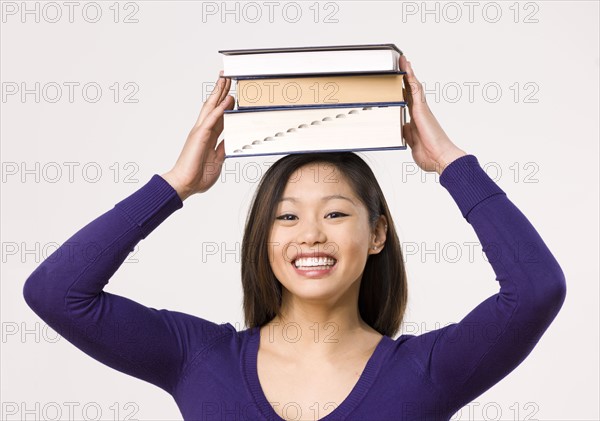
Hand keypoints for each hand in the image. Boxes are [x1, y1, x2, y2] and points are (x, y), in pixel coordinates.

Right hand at [161, 71, 233, 200]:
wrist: (185, 184)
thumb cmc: (198, 175)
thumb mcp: (218, 160)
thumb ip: (223, 148)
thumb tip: (231, 141)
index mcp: (208, 136)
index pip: (219, 115)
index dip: (226, 103)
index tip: (233, 93)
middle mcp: (203, 130)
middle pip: (213, 105)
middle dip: (221, 91)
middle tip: (227, 77)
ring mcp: (200, 131)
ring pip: (211, 107)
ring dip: (219, 93)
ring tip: (225, 80)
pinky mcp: (199, 136)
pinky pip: (211, 119)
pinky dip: (220, 109)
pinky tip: (227, 100)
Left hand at [400, 55, 466, 174]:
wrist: (441, 158)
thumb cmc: (430, 155)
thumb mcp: (412, 143)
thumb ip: (407, 134)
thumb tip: (403, 127)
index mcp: (417, 120)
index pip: (408, 101)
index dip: (403, 90)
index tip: (398, 81)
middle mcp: (420, 112)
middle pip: (411, 90)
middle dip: (405, 77)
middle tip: (400, 63)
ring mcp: (422, 110)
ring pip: (414, 86)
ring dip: (408, 73)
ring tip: (402, 60)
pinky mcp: (421, 109)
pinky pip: (415, 90)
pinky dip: (410, 78)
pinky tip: (406, 68)